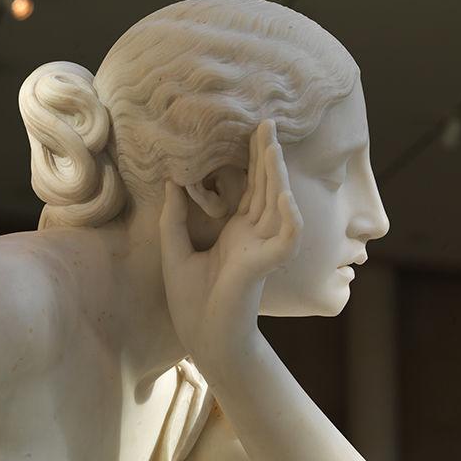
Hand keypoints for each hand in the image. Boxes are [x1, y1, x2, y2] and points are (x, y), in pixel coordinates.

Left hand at [160, 119, 301, 358]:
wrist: (202, 338)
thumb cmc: (191, 302)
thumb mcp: (174, 249)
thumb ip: (175, 216)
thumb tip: (171, 179)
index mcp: (239, 233)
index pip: (250, 189)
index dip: (252, 161)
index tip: (250, 130)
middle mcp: (255, 236)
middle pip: (267, 188)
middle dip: (267, 156)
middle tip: (266, 122)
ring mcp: (264, 249)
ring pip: (278, 204)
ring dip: (277, 176)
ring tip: (273, 146)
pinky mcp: (267, 265)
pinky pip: (287, 236)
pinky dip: (289, 215)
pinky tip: (284, 194)